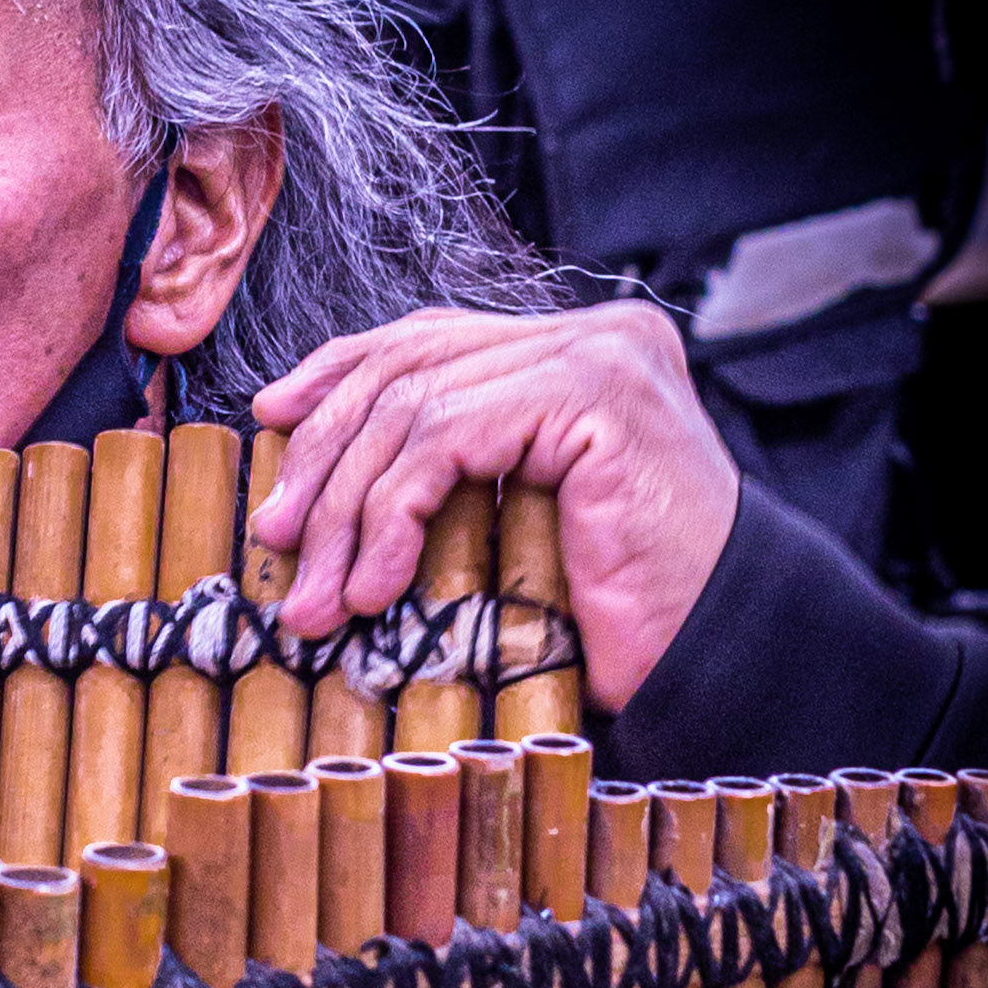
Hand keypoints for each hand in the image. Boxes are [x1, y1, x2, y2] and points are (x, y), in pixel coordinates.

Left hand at [249, 302, 738, 714]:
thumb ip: (441, 472)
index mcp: (570, 349)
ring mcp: (599, 355)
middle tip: (277, 540)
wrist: (716, 653)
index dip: (336, 370)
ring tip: (319, 595)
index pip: (425, 338)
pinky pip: (448, 439)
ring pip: (414, 406)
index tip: (271, 420)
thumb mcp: (504, 522)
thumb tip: (308, 480)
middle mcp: (590, 334)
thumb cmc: (617, 608)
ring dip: (347, 510)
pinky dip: (392, 513)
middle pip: (407, 366)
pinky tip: (378, 585)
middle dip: (324, 456)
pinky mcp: (597, 396)